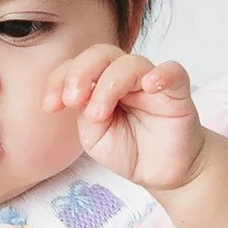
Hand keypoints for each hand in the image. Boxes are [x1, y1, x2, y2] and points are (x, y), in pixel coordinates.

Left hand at [44, 51, 208, 193]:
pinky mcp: (177, 92)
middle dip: (81, 73)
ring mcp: (151, 82)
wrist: (164, 173)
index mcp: (101, 84)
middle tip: (72, 100)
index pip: (77, 67)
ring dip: (109, 84)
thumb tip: (79, 96)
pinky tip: (150, 85)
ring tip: (99, 114)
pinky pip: (173, 71)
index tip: (50, 106)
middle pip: (101, 54)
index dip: (59, 80)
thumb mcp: (95, 138)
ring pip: (130, 63)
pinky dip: (161, 74)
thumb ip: (85, 113)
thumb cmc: (130, 150)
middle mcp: (125, 77)